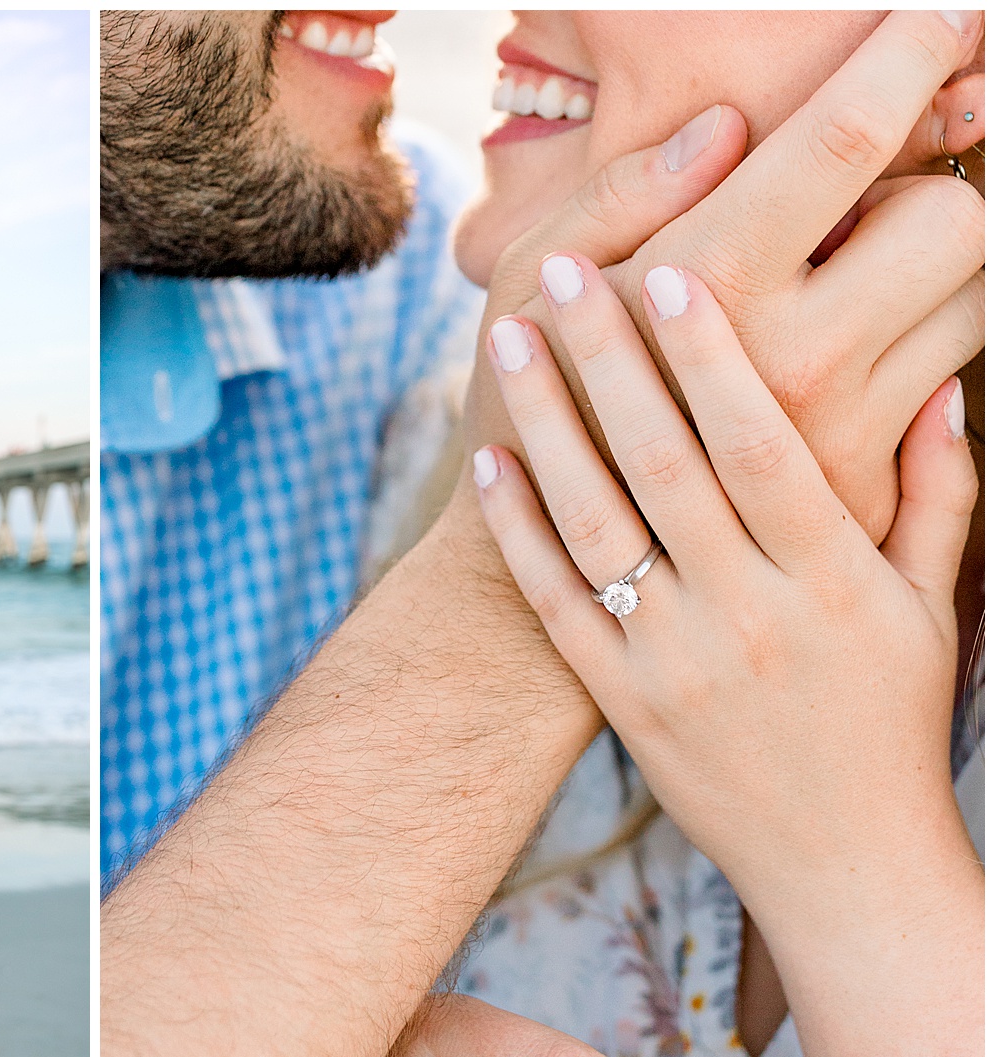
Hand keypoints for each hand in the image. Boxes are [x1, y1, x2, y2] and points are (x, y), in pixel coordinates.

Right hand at [468, 11, 982, 543]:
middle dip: (927, 195)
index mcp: (707, 281)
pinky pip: (961, 389)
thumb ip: (620, 193)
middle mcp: (790, 353)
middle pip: (953, 213)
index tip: (943, 13)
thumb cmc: (527, 403)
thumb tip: (728, 128)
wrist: (544, 579)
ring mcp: (837, 428)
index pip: (848, 137)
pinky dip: (934, 355)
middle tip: (867, 215)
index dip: (909, 55)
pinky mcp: (862, 489)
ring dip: (939, 280)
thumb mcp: (531, 277)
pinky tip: (872, 356)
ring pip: (977, 303)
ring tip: (861, 292)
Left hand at [473, 253, 976, 909]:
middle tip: (565, 272)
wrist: (842, 863)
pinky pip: (557, 601)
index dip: (711, 358)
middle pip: (663, 465)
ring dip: (545, 425)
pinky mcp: (619, 699)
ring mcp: (672, 660)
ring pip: (595, 522)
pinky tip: (488, 460)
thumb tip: (946, 375)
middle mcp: (746, 614)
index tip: (673, 275)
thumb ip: (938, 491)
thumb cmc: (892, 721)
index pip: (761, 446)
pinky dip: (518, 530)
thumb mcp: (936, 608)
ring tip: (507, 340)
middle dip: (609, 360)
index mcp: (831, 578)